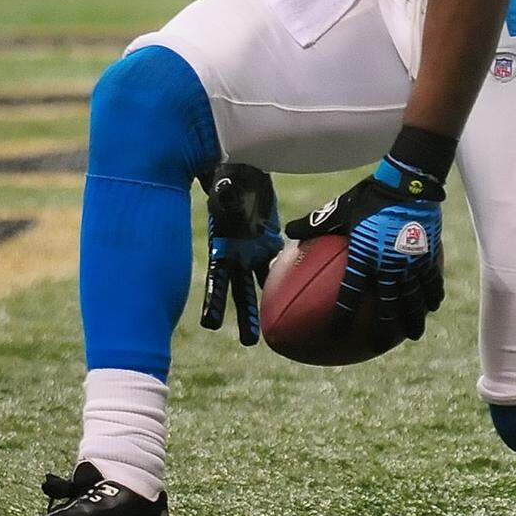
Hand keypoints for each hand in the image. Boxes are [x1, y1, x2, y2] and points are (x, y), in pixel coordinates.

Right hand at [199, 164, 281, 344]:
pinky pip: (279, 262)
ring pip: (262, 284)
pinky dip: (289, 276)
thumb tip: (228, 196)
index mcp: (221, 248)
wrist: (236, 172)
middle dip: (246, 316)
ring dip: (270, 304)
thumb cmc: (225, 179)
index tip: (210, 325)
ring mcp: (252, 250)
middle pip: (241, 292)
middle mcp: (236, 255)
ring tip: (280, 328)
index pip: (216, 281)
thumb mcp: (224, 188)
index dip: (213, 302)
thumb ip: (226, 197)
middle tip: (250, 343)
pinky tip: (305, 294)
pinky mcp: (268, 240)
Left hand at [286, 158, 443, 345]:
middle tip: (380, 344)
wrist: (407, 182)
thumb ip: (315, 223)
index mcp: (363, 256)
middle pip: (388, 306)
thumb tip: (288, 231)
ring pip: (414, 298)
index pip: (350, 294)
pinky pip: (433, 280)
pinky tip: (434, 304)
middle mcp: (388, 265)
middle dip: (385, 329)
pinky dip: (432, 294)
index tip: (336, 334)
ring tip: (414, 334)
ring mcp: (412, 262)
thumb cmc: (369, 194)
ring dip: (414, 318)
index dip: (342, 316)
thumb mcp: (339, 207)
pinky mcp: (429, 254)